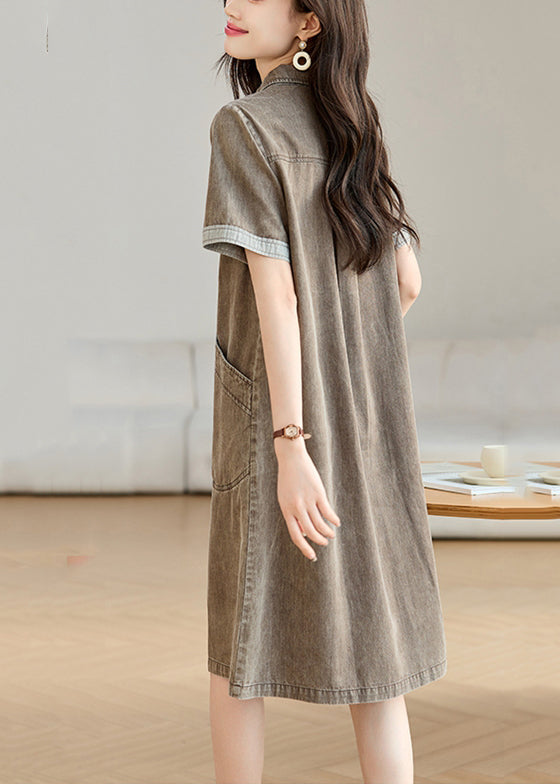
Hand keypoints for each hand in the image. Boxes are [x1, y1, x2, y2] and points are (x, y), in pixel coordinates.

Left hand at [275, 439, 340, 560]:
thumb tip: (304, 534)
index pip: (296, 536)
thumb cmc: (288, 480)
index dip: (305, 549)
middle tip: (325, 542)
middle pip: (310, 532)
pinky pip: (327, 512)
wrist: (291, 459)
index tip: (313, 556)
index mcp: (286, 510)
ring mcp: (308, 500)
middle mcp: (297, 507)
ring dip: (327, 532)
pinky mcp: (318, 493)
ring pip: (320, 524)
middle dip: (319, 540)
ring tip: (331, 535)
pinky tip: (337, 523)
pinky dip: (333, 519)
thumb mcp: (285, 499)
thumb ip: (292, 515)